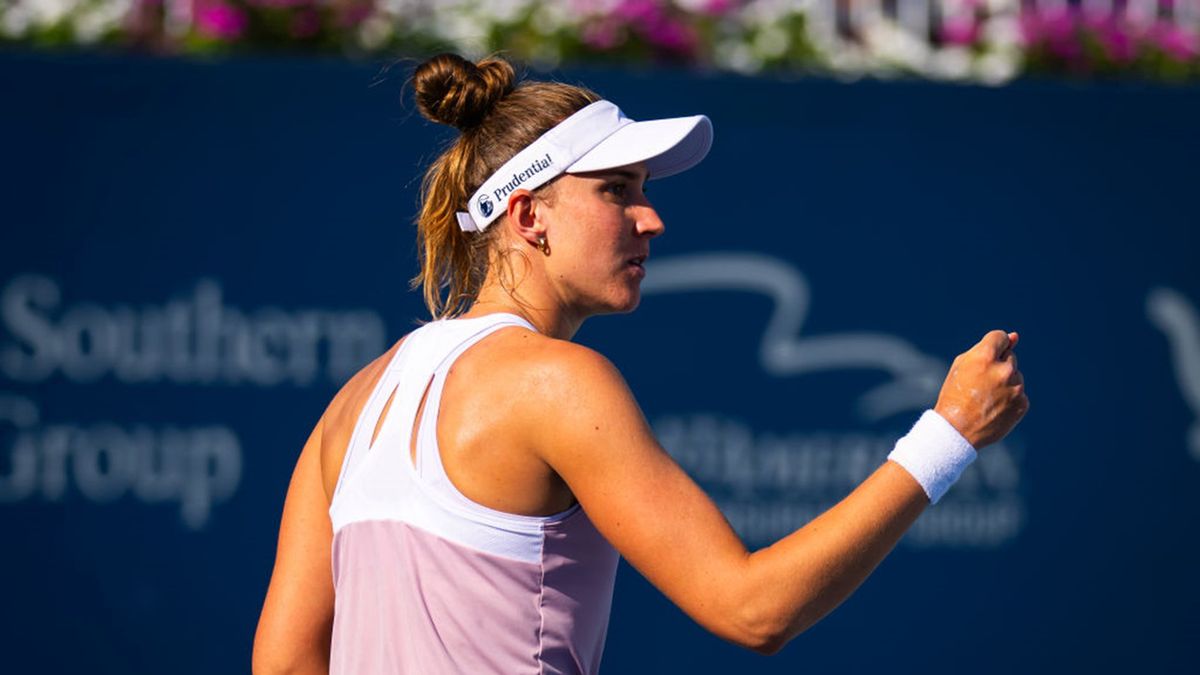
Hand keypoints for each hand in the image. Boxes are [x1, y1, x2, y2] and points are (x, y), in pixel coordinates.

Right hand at [934, 330, 1028, 448]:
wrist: (956, 430)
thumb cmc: (955, 394)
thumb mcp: (962, 365)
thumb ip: (987, 348)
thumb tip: (1015, 337)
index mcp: (985, 356)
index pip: (1000, 337)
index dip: (992, 346)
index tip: (985, 359)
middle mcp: (1004, 370)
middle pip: (1009, 357)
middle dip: (998, 366)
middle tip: (980, 384)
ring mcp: (1016, 388)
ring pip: (1015, 376)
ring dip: (1005, 383)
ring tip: (986, 399)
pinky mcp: (1022, 404)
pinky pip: (1019, 394)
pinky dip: (1009, 399)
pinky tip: (994, 408)